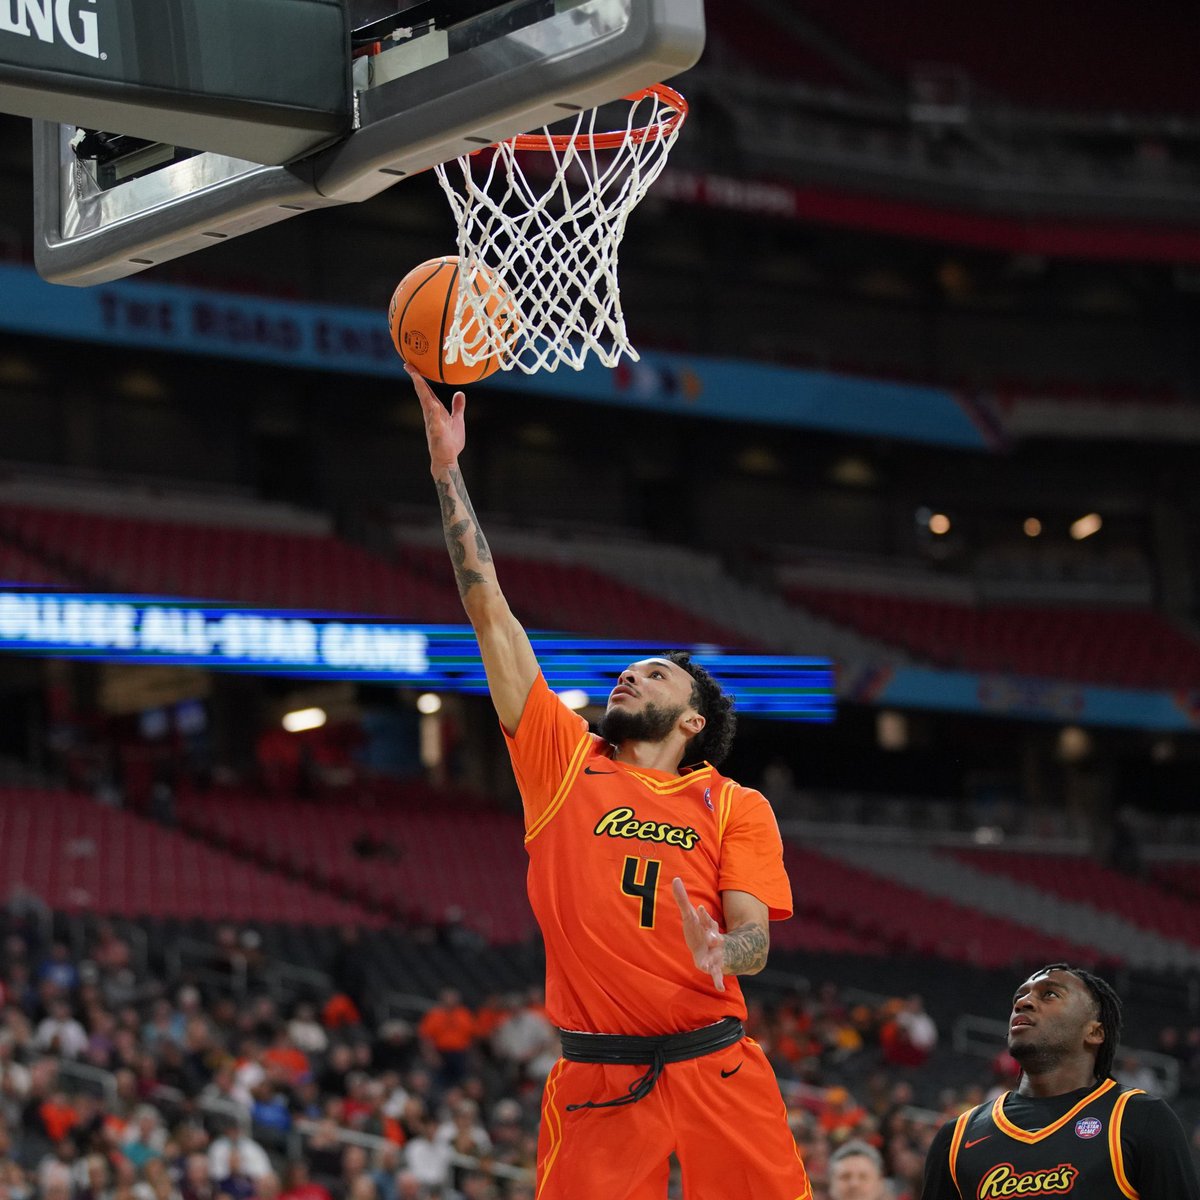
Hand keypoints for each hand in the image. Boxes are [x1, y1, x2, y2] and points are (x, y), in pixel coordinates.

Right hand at [407, 363, 465, 472]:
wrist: (447, 459)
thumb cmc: (450, 441)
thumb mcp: (457, 420)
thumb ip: (457, 406)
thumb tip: (459, 393)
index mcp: (435, 410)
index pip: (426, 391)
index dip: (419, 378)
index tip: (412, 366)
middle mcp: (431, 414)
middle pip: (422, 394)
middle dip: (416, 380)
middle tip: (408, 365)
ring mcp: (432, 423)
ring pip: (426, 405)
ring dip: (422, 392)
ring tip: (417, 378)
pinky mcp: (437, 434)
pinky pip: (435, 422)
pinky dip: (434, 414)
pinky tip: (434, 406)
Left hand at [672, 877, 725, 991]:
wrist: (717, 950)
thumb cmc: (699, 931)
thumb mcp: (690, 916)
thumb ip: (682, 899)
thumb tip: (675, 878)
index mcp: (707, 926)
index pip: (706, 919)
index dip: (703, 915)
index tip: (700, 909)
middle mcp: (715, 939)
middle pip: (714, 936)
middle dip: (713, 936)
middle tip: (712, 936)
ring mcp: (716, 954)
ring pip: (717, 956)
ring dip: (715, 960)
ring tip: (710, 965)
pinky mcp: (714, 967)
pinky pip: (718, 975)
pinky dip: (719, 981)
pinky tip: (720, 988)